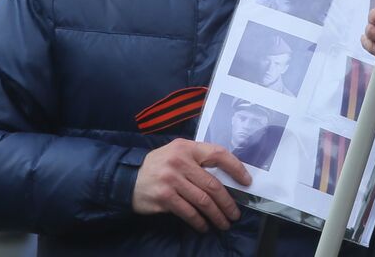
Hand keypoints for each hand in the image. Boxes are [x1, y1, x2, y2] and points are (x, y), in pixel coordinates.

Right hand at [132, 139, 249, 232]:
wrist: (127, 178)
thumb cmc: (159, 165)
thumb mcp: (177, 153)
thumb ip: (198, 160)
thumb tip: (226, 176)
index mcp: (187, 147)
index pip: (218, 154)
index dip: (236, 168)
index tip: (246, 181)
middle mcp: (181, 161)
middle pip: (212, 184)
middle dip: (228, 202)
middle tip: (235, 214)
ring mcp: (172, 179)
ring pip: (203, 201)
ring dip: (216, 215)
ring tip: (224, 223)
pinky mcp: (165, 197)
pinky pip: (188, 212)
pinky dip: (199, 221)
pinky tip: (204, 226)